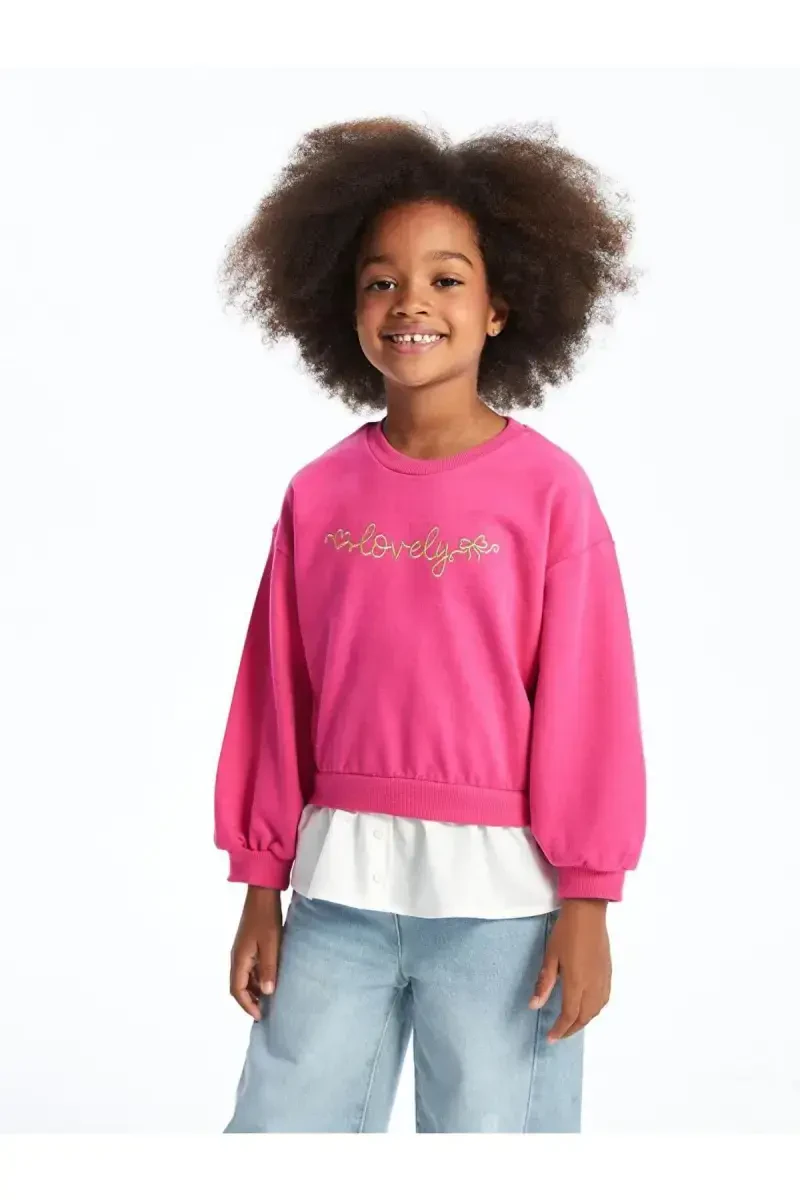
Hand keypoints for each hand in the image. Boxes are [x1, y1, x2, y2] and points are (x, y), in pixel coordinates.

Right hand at [229, 885, 282, 1019]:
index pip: (237, 990)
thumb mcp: (271, 945)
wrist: (262, 895)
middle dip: (250, 1001)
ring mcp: (242, 951)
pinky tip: (270, 979)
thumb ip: (268, 969)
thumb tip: (267, 993)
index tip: (260, 1016)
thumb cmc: (266, 919)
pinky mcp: (248, 945)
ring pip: (244, 977)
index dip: (247, 1005)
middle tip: (266, 1012)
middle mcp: (237, 957)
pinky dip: (257, 978)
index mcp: (239, 959)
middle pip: (239, 986)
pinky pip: (249, 968)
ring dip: (254, 990)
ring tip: (270, 999)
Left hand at [528, 898, 610, 1041]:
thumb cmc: (566, 932)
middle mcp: (593, 986)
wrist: (588, 913)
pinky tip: (588, 1007)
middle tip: (559, 1034)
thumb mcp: (550, 956)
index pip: (569, 1015)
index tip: (550, 1038)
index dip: (560, 1029)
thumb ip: (544, 983)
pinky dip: (595, 1010)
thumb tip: (534, 1006)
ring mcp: (603, 979)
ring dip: (584, 1020)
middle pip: (584, 1016)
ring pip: (596, 1010)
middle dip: (572, 1029)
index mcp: (577, 983)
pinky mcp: (608, 972)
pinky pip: (603, 999)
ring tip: (571, 1023)